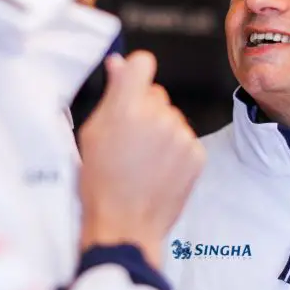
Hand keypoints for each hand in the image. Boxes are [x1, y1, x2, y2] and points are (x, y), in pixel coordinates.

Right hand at [77, 51, 205, 268]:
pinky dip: (175, 151)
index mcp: (126, 108)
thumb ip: (111, 94)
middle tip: (129, 140)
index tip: (130, 86)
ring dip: (161, 132)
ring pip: (171, 118)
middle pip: (156, 94)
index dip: (135, 73)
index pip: (142, 63)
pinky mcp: (196, 154)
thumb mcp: (93, 134)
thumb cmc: (102, 184)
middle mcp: (158, 116)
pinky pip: (185, 139)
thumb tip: (118, 64)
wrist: (126, 226)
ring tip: (143, 162)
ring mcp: (181, 135)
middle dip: (145, 110)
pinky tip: (158, 170)